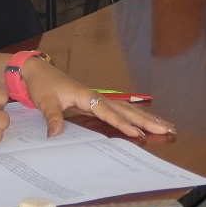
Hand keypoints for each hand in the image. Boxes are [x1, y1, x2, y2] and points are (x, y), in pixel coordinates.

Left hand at [20, 57, 176, 138]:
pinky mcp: (95, 101)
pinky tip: (145, 121)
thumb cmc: (42, 85)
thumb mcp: (44, 101)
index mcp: (86, 95)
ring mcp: (97, 98)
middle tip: (168, 129)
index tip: (137, 133)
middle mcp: (96, 96)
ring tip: (166, 126)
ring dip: (146, 117)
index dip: (122, 123)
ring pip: (126, 108)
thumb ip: (52, 118)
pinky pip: (119, 110)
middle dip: (146, 120)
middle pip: (126, 109)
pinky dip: (134, 115)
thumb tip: (56, 135)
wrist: (37, 71)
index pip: (108, 112)